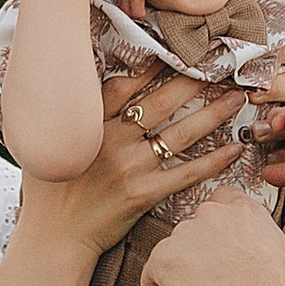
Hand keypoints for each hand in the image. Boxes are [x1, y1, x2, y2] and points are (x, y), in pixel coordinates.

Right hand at [22, 72, 240, 262]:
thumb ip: (73, 115)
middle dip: (194, 80)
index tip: (177, 49)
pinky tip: (233, 149)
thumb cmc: (48, 188)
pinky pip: (186, 173)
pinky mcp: (144, 195)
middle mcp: (112, 140)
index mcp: (89, 123)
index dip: (153, 64)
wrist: (52, 236)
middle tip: (219, 65)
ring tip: (236, 98)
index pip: (126, 84)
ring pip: (180, 133)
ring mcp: (130, 168)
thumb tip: (86, 88)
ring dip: (213, 114)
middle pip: (161, 101)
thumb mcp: (49, 141)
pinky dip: (212, 161)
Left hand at [140, 191, 284, 285]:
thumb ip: (270, 254)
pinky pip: (153, 282)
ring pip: (173, 259)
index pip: (224, 200)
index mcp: (247, 212)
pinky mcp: (162, 255)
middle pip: (193, 232)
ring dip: (182, 284)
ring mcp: (184, 231)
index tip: (223, 257)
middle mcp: (213, 213)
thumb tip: (270, 267)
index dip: (218, 230)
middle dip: (198, 261)